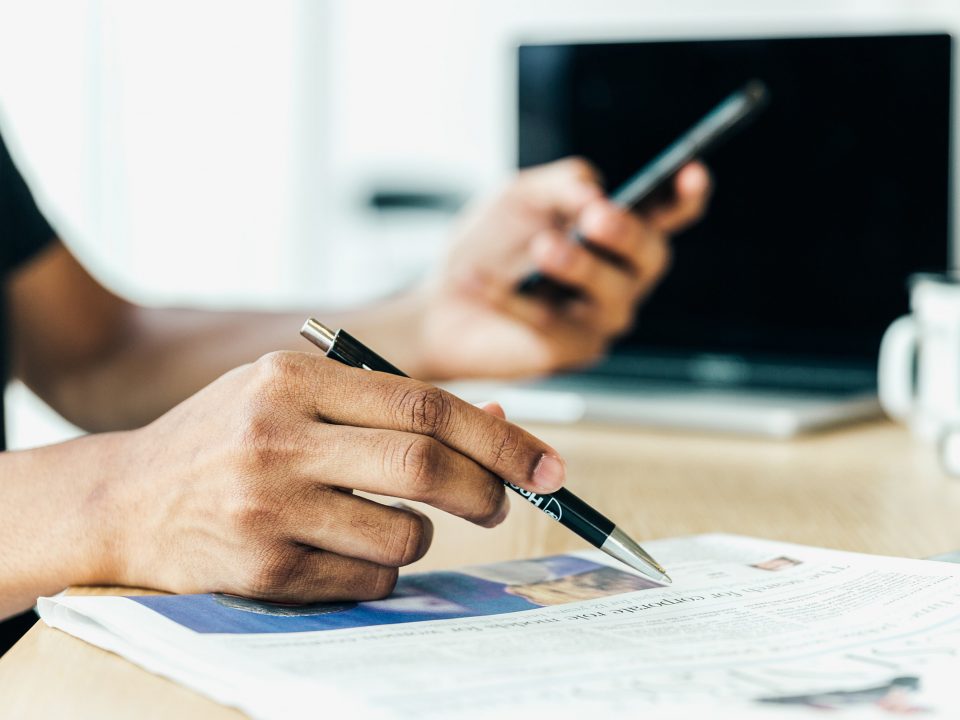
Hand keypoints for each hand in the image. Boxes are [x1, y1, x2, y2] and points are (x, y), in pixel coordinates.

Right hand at [104, 352, 564, 601]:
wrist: (123, 499)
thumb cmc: (226, 440)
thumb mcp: (294, 398)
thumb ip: (387, 407)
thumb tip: (500, 422)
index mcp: (293, 379)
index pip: (424, 405)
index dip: (499, 437)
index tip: (546, 464)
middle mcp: (278, 436)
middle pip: (425, 465)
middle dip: (487, 490)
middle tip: (503, 503)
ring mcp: (266, 506)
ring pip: (404, 534)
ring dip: (424, 536)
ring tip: (393, 524)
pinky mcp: (260, 568)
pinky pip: (367, 579)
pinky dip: (382, 570)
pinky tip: (347, 552)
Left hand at [417, 157, 710, 377]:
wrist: (444, 301)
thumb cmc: (490, 245)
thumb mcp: (521, 196)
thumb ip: (562, 183)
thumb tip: (597, 194)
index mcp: (617, 232)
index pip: (668, 214)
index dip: (686, 196)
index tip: (692, 173)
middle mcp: (623, 276)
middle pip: (651, 255)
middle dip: (628, 234)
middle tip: (596, 218)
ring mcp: (602, 317)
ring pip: (614, 294)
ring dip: (582, 266)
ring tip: (544, 247)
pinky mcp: (571, 351)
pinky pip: (555, 324)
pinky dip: (516, 300)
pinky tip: (479, 280)